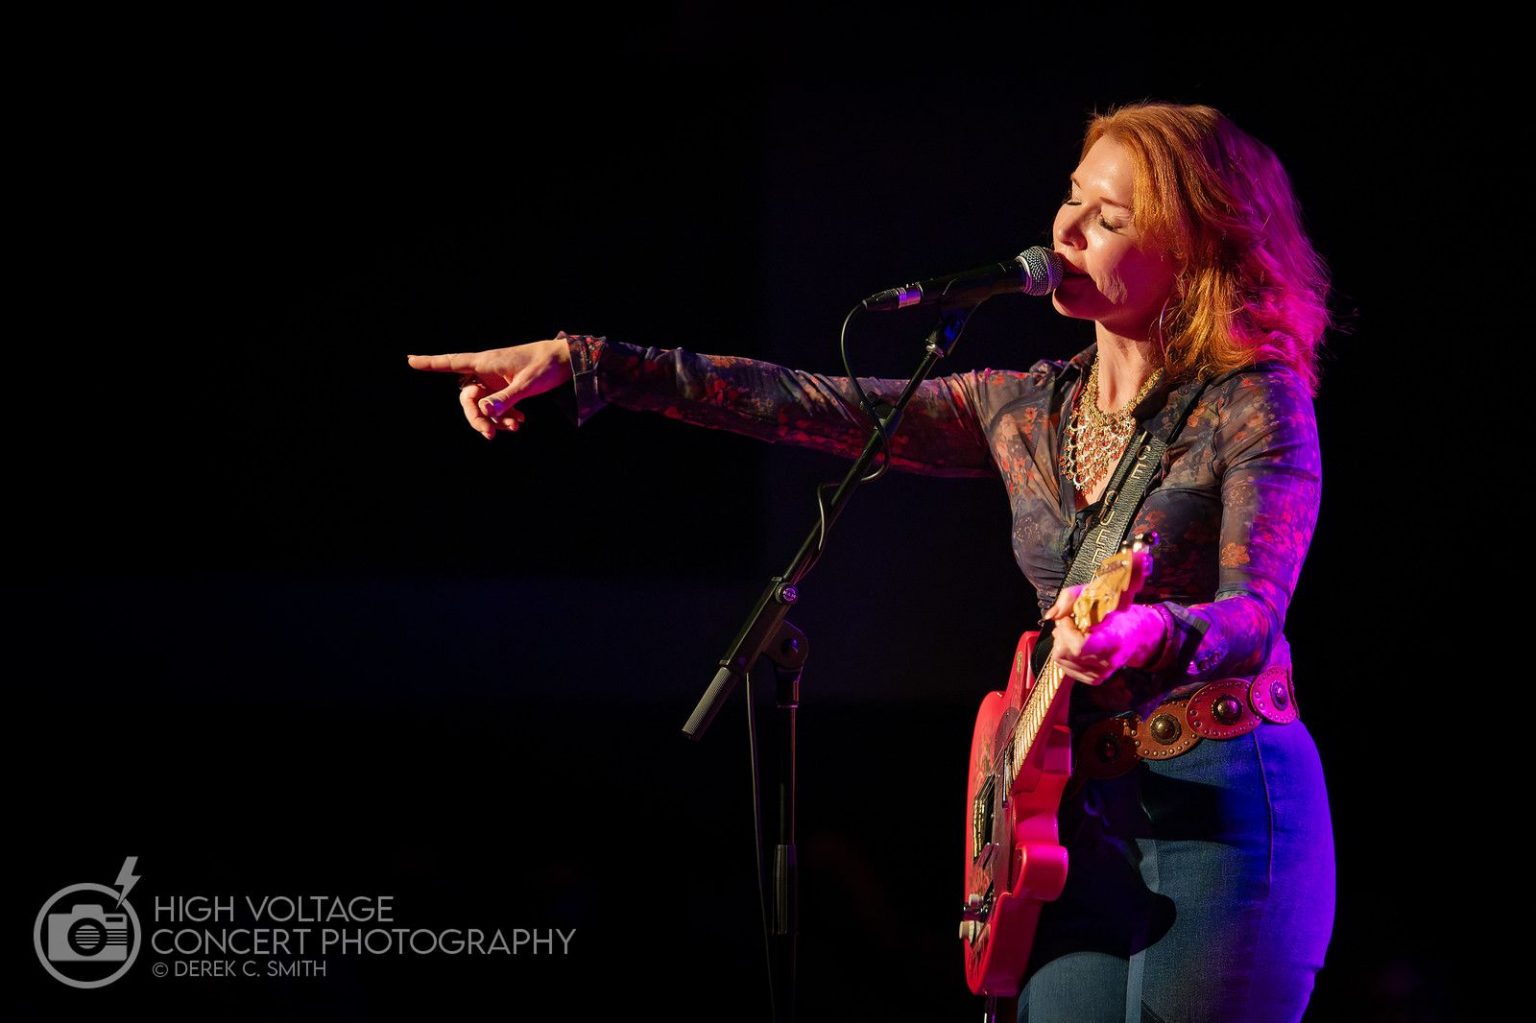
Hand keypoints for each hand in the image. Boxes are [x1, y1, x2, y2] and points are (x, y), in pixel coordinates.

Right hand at [406, 333, 574, 439]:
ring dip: (493, 420)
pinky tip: (519, 423)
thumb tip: (484, 410)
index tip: (409, 360)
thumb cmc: (546, 366)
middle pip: (467, 397)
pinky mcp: (505, 388)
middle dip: (475, 417)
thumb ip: (507, 398)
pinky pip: (495, 406)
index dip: (430, 363)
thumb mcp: (528, 384)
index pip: (452, 362)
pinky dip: (504, 417)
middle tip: (489, 434)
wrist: (567, 362)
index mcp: (486, 362)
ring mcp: (495, 380)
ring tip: (515, 427)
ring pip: (482, 405)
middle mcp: (486, 370)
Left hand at [1044, 585, 1165, 685]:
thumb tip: (1051, 616)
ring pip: (1060, 660)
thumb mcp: (1096, 594)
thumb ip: (1070, 598)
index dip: (1066, 631)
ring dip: (1061, 642)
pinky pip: (1065, 668)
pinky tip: (1075, 643)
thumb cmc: (1116, 612)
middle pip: (1065, 653)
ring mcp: (1101, 674)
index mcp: (1113, 641)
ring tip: (1073, 632)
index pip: (1078, 647)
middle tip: (1069, 622)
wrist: (1136, 634)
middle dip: (1060, 633)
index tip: (1069, 618)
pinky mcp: (1094, 679)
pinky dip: (1064, 653)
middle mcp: (1107, 662)